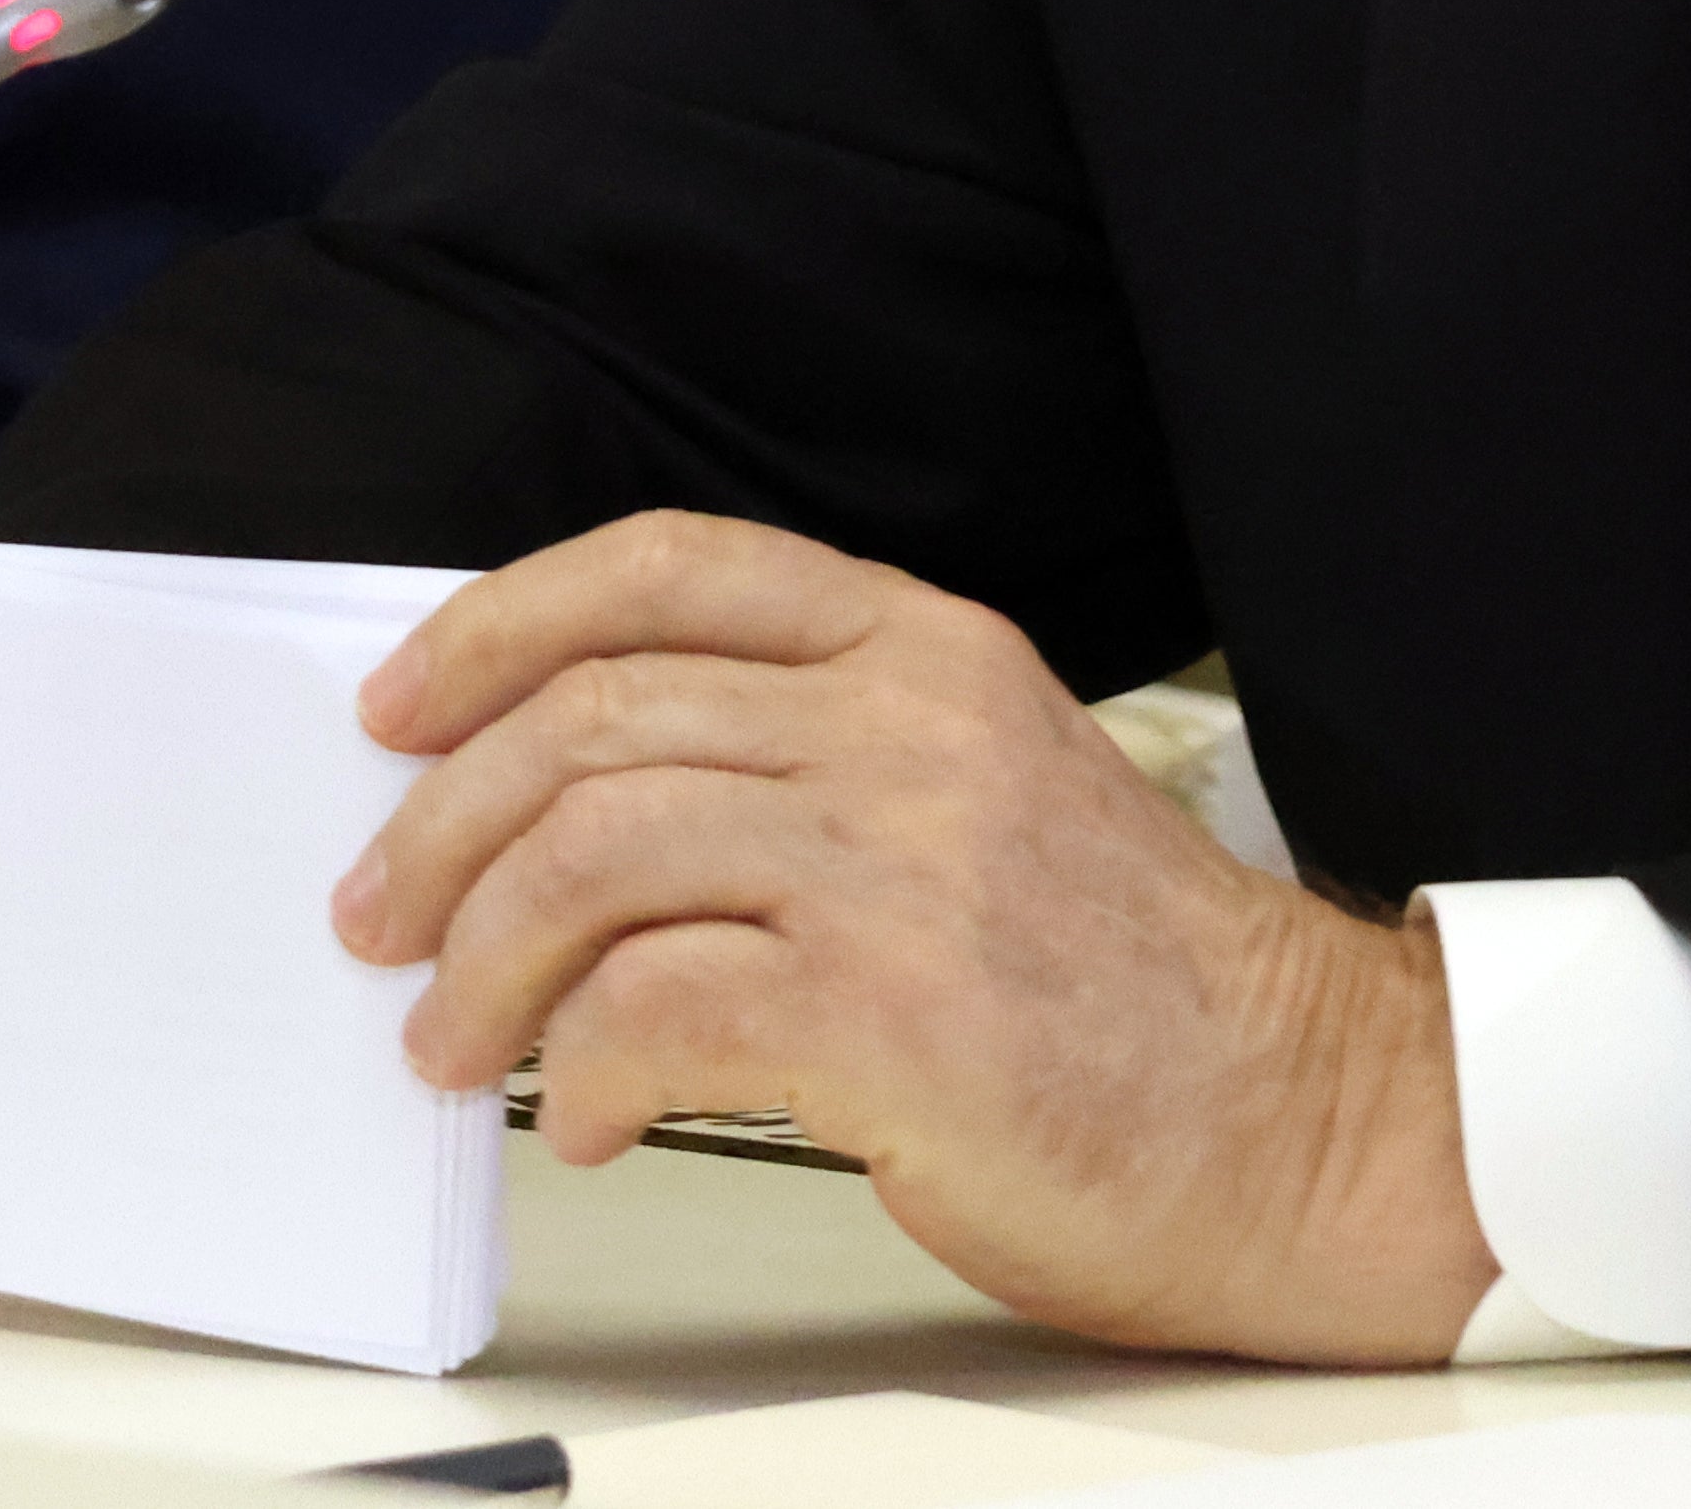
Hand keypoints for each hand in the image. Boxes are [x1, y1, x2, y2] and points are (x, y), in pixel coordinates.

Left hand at [347, 513, 1494, 1362]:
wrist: (1303, 1121)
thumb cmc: (1130, 993)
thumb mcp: (978, 796)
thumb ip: (810, 760)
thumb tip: (572, 810)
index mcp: (926, 649)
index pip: (665, 568)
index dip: (497, 625)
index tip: (401, 711)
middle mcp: (910, 723)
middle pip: (592, 717)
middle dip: (444, 826)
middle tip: (387, 921)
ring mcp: (905, 859)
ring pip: (594, 852)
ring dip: (483, 962)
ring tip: (457, 1043)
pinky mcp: (895, 1008)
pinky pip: (654, 1008)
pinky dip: (583, 1070)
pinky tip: (592, 1118)